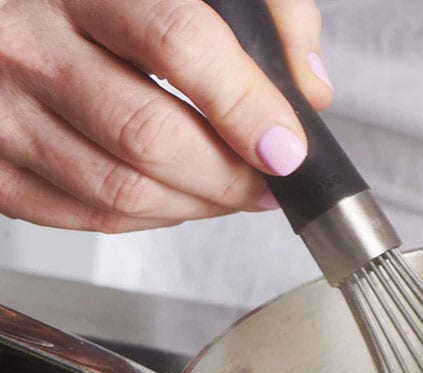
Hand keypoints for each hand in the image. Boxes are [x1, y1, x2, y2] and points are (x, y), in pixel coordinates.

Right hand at [0, 0, 331, 232]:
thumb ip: (270, 15)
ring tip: (232, 191)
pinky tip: (175, 194)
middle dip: (230, 176)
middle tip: (268, 181)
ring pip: (122, 189)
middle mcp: (28, 43)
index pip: (178, 42)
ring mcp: (1, 109)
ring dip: (199, 205)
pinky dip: (151, 219)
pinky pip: (88, 217)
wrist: (16, 17)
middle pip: (149, 135)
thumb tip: (309, 93)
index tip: (285, 147)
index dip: (244, 105)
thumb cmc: (108, 5)